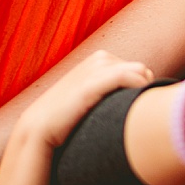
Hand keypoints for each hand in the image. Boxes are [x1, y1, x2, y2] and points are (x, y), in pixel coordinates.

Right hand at [16, 50, 152, 148]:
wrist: (40, 126)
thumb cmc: (69, 115)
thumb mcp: (91, 95)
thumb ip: (109, 89)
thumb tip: (138, 98)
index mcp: (100, 58)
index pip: (138, 69)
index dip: (143, 87)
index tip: (141, 107)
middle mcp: (99, 58)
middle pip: (142, 70)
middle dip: (143, 88)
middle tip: (138, 112)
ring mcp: (95, 68)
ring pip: (139, 71)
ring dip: (143, 90)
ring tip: (137, 113)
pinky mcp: (91, 83)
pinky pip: (126, 77)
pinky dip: (138, 87)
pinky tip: (137, 103)